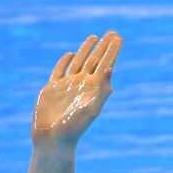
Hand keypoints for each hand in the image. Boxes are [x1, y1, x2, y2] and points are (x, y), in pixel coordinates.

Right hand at [31, 32, 121, 147]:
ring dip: (87, 49)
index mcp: (94, 88)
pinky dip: (65, 62)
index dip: (112, 50)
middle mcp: (83, 85)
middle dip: (104, 47)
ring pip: (79, 62)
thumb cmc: (75, 127)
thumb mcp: (92, 108)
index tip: (119, 37)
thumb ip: (102, 89)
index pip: (106, 64)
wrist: (53, 139)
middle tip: (112, 33)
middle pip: (95, 60)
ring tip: (94, 37)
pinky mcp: (52, 89)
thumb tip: (110, 68)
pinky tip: (71, 54)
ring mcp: (67, 86)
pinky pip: (60, 71)